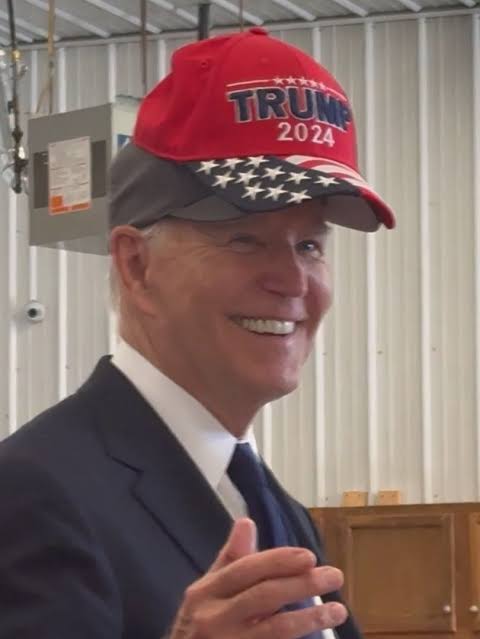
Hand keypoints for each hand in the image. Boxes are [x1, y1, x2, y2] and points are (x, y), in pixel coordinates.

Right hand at [168, 518, 346, 638]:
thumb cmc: (198, 625)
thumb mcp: (207, 590)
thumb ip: (230, 559)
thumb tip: (247, 521)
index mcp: (206, 591)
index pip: (246, 569)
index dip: (278, 561)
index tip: (309, 556)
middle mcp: (213, 618)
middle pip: (264, 596)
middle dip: (302, 584)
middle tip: (334, 576)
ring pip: (275, 631)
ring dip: (309, 618)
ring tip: (338, 610)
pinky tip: (319, 636)